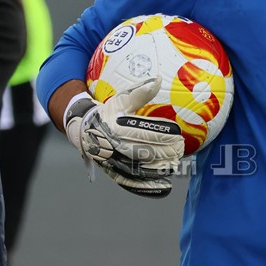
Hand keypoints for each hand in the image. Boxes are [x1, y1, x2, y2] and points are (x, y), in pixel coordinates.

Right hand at [63, 76, 184, 197]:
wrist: (85, 131)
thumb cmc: (107, 113)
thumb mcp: (121, 100)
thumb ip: (140, 92)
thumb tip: (159, 79)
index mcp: (117, 128)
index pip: (145, 133)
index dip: (163, 134)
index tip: (178, 133)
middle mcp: (115, 147)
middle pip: (146, 152)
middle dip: (166, 151)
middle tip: (181, 148)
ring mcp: (114, 162)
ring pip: (141, 169)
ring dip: (161, 168)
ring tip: (175, 163)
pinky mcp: (115, 173)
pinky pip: (133, 182)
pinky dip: (148, 187)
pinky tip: (164, 187)